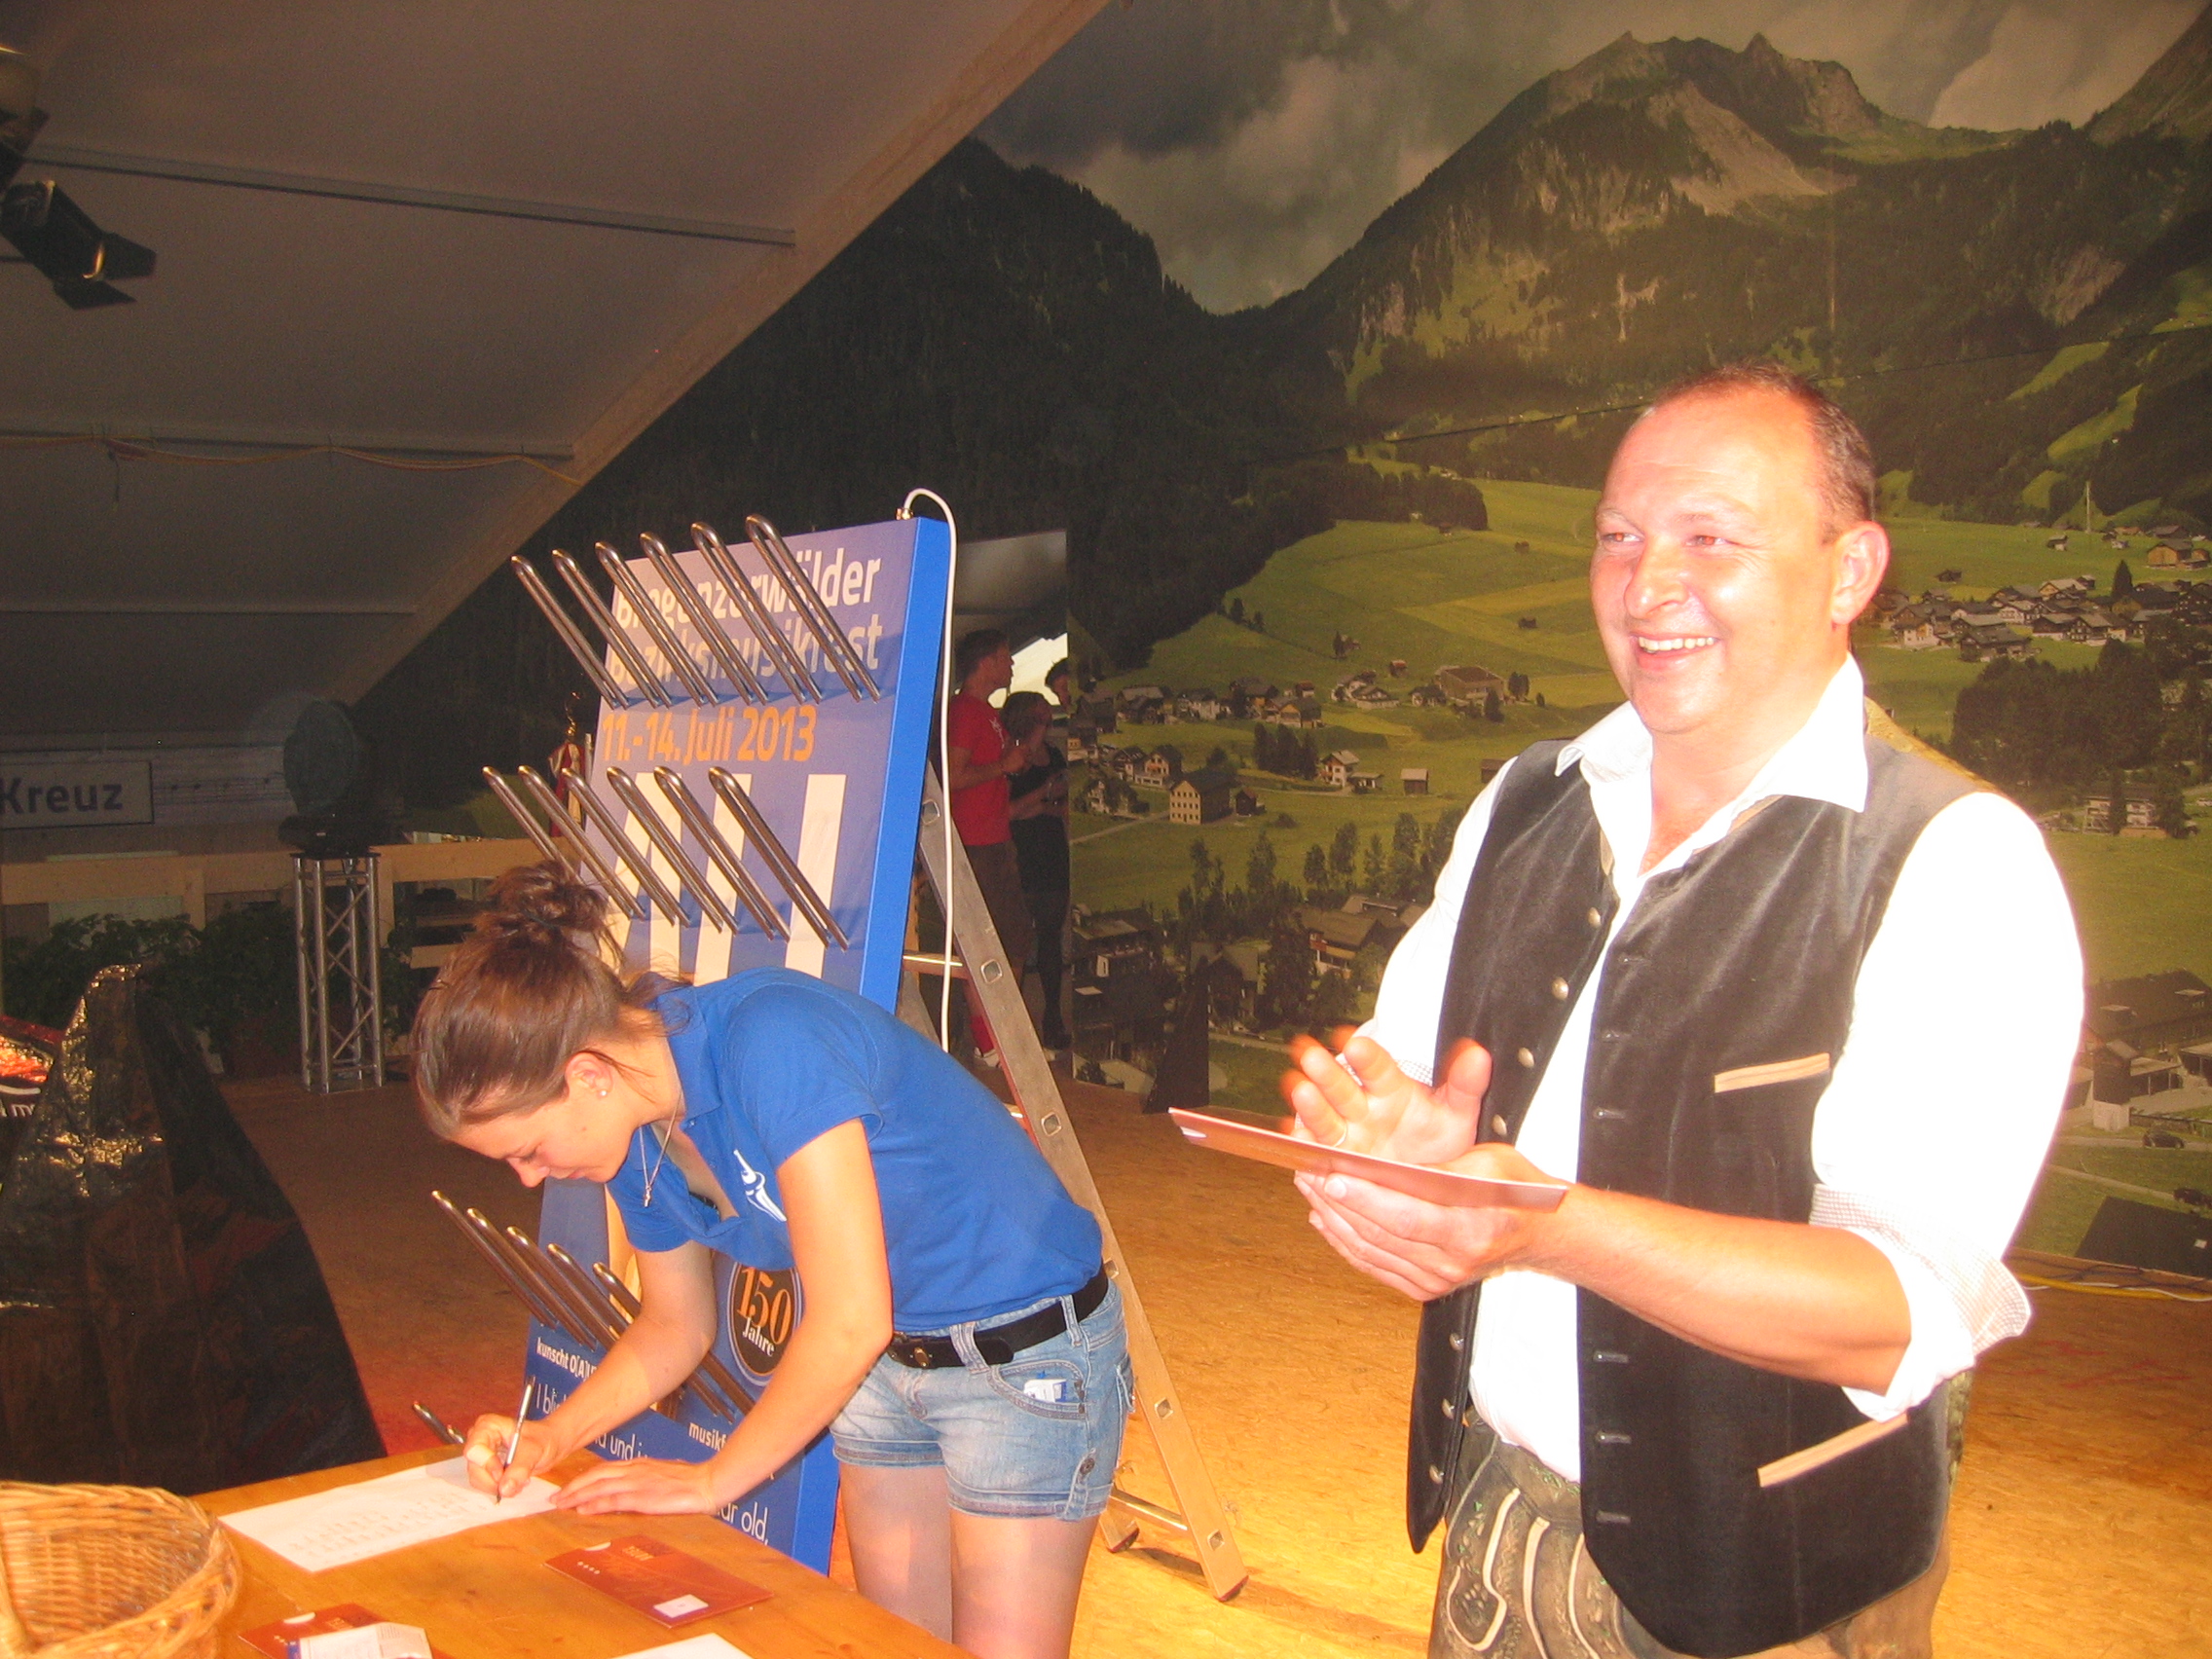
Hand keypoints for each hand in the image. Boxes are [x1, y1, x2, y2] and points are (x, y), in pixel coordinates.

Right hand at [461, 1413, 558, 1498]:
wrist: (549, 1444)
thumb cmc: (543, 1438)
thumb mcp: (534, 1450)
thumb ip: (520, 1468)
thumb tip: (504, 1489)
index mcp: (487, 1426)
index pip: (474, 1450)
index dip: (486, 1464)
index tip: (501, 1474)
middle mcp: (480, 1440)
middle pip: (474, 1468)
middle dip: (494, 1480)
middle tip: (515, 1481)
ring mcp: (482, 1455)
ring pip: (478, 1480)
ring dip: (499, 1486)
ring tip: (520, 1480)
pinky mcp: (486, 1468)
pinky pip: (485, 1485)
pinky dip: (500, 1488)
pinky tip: (515, 1481)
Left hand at [553, 1456, 730, 1515]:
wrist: (710, 1481)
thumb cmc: (693, 1480)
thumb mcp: (667, 1475)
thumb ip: (651, 1479)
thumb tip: (644, 1486)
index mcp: (640, 1465)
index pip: (604, 1470)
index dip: (583, 1478)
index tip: (568, 1488)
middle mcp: (635, 1470)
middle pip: (595, 1476)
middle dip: (573, 1487)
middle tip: (555, 1498)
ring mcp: (638, 1483)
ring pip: (599, 1486)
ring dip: (576, 1495)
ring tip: (560, 1504)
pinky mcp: (644, 1497)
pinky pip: (613, 1500)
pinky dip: (594, 1504)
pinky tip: (582, 1510)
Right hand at [1280, 1032, 1490, 1165]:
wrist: (1426, 1181)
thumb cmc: (1437, 1140)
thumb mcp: (1457, 1113)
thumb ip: (1465, 1085)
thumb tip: (1478, 1055)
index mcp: (1389, 1089)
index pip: (1377, 1068)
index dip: (1366, 1057)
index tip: (1356, 1043)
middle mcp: (1361, 1107)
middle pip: (1341, 1087)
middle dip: (1327, 1073)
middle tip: (1313, 1056)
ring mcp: (1344, 1132)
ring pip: (1323, 1116)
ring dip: (1310, 1104)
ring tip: (1300, 1091)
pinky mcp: (1331, 1157)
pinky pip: (1314, 1149)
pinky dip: (1303, 1144)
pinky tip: (1294, 1136)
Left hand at [1296, 1142, 1568, 1300]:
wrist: (1539, 1233)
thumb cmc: (1515, 1190)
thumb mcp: (1487, 1163)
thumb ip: (1440, 1167)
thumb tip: (1385, 1163)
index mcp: (1470, 1231)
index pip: (1405, 1217)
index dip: (1364, 1197)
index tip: (1332, 1175)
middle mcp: (1451, 1263)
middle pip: (1381, 1235)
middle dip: (1338, 1203)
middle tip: (1308, 1174)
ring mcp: (1437, 1281)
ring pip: (1371, 1251)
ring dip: (1334, 1219)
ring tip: (1310, 1189)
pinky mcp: (1425, 1289)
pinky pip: (1375, 1265)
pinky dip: (1345, 1242)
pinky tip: (1325, 1217)